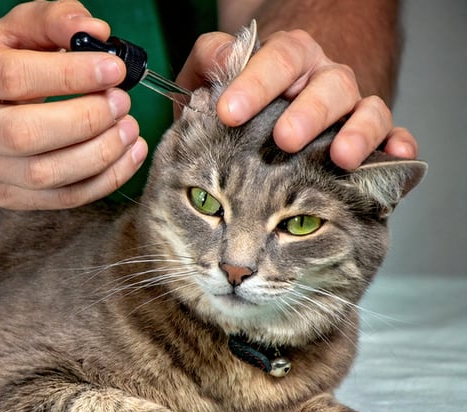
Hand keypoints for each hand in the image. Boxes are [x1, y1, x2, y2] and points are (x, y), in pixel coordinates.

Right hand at [0, 1, 147, 208]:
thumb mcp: (12, 29)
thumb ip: (54, 21)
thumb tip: (98, 32)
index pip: (11, 78)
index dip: (69, 75)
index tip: (113, 69)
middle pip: (23, 135)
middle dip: (85, 119)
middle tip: (121, 102)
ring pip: (42, 175)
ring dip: (98, 154)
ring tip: (128, 129)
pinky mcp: (2, 196)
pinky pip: (58, 200)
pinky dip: (102, 181)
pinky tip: (126, 156)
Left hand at [176, 29, 418, 168]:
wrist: (258, 115)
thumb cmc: (234, 99)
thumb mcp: (210, 75)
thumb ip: (210, 58)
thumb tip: (224, 57)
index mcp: (290, 58)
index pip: (281, 58)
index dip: (257, 83)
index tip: (229, 112)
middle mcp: (325, 80)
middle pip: (330, 86)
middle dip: (310, 113)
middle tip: (285, 139)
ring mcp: (350, 109)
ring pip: (368, 110)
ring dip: (359, 133)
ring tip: (341, 157)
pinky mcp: (369, 139)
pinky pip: (392, 137)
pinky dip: (398, 145)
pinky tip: (397, 155)